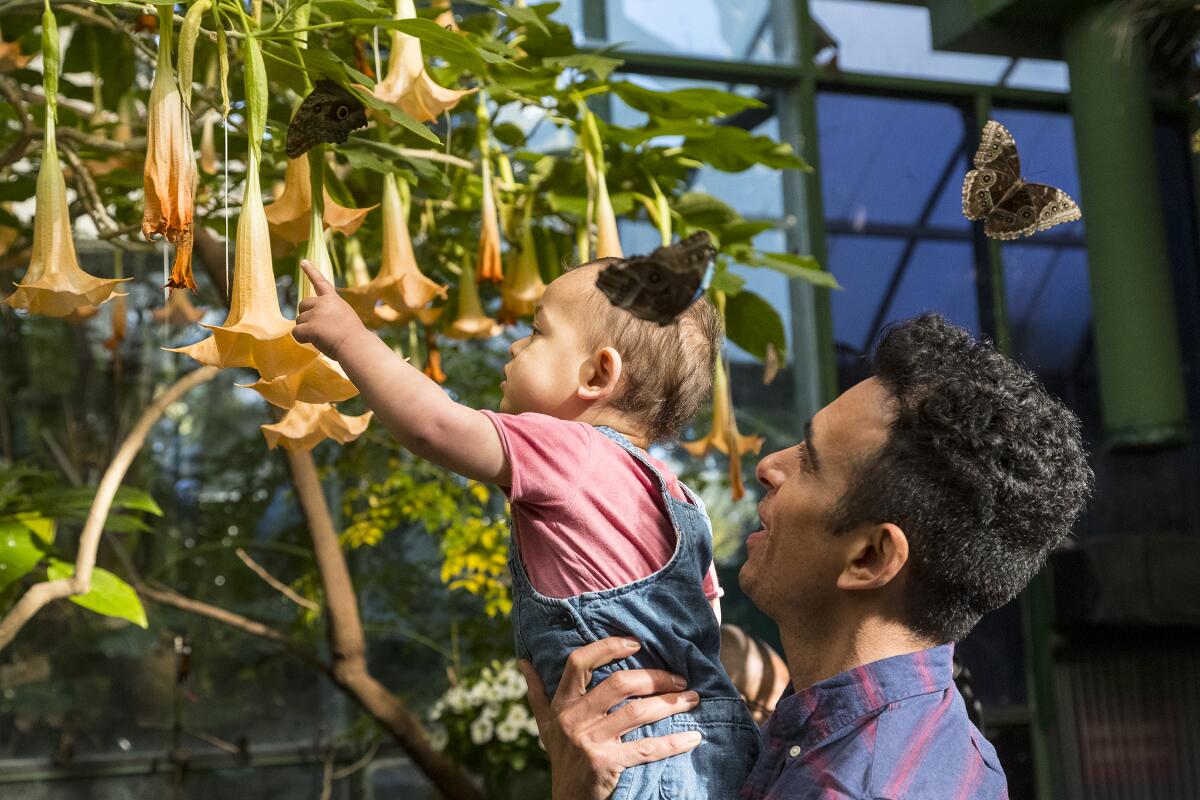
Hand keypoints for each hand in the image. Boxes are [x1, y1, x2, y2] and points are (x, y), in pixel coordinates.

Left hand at [292, 259, 365, 359]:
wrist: (356, 345)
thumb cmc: (354, 337)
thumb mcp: (344, 317)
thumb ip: (330, 314)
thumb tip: (313, 324)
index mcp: (334, 300)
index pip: (320, 283)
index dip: (311, 272)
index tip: (303, 262)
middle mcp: (323, 303)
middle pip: (303, 305)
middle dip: (305, 316)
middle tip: (319, 328)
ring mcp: (316, 314)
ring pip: (299, 321)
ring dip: (307, 331)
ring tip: (324, 337)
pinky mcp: (311, 327)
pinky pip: (296, 333)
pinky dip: (302, 339)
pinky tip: (316, 342)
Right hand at [520, 637, 701, 799]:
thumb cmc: (561, 755)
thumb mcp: (545, 723)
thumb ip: (537, 691)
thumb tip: (523, 660)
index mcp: (562, 704)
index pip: (578, 663)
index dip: (606, 648)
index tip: (635, 643)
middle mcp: (573, 719)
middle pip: (618, 685)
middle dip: (654, 678)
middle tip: (679, 678)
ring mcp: (590, 741)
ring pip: (636, 713)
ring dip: (670, 704)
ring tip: (692, 698)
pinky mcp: (606, 763)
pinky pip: (645, 748)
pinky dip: (672, 742)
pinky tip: (692, 737)